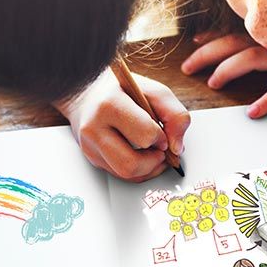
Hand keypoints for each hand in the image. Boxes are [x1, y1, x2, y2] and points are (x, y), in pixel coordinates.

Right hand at [57, 70, 190, 181]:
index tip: (162, 132)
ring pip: (125, 174)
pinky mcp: (92, 158)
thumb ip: (174, 114)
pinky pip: (121, 176)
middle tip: (160, 149)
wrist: (90, 92)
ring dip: (148, 169)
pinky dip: (139, 171)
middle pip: (130, 164)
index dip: (161, 138)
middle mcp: (94, 128)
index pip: (144, 135)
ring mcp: (90, 146)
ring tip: (153, 154)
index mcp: (109, 105)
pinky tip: (143, 156)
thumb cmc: (123, 90)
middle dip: (154, 161)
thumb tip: (177, 148)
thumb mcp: (153, 91)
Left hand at [182, 33, 266, 117]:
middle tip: (187, 67)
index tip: (193, 44)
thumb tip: (249, 49)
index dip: (211, 39)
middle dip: (207, 55)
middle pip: (233, 44)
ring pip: (252, 59)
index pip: (234, 34)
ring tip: (213, 82)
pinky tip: (253, 111)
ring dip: (229, 69)